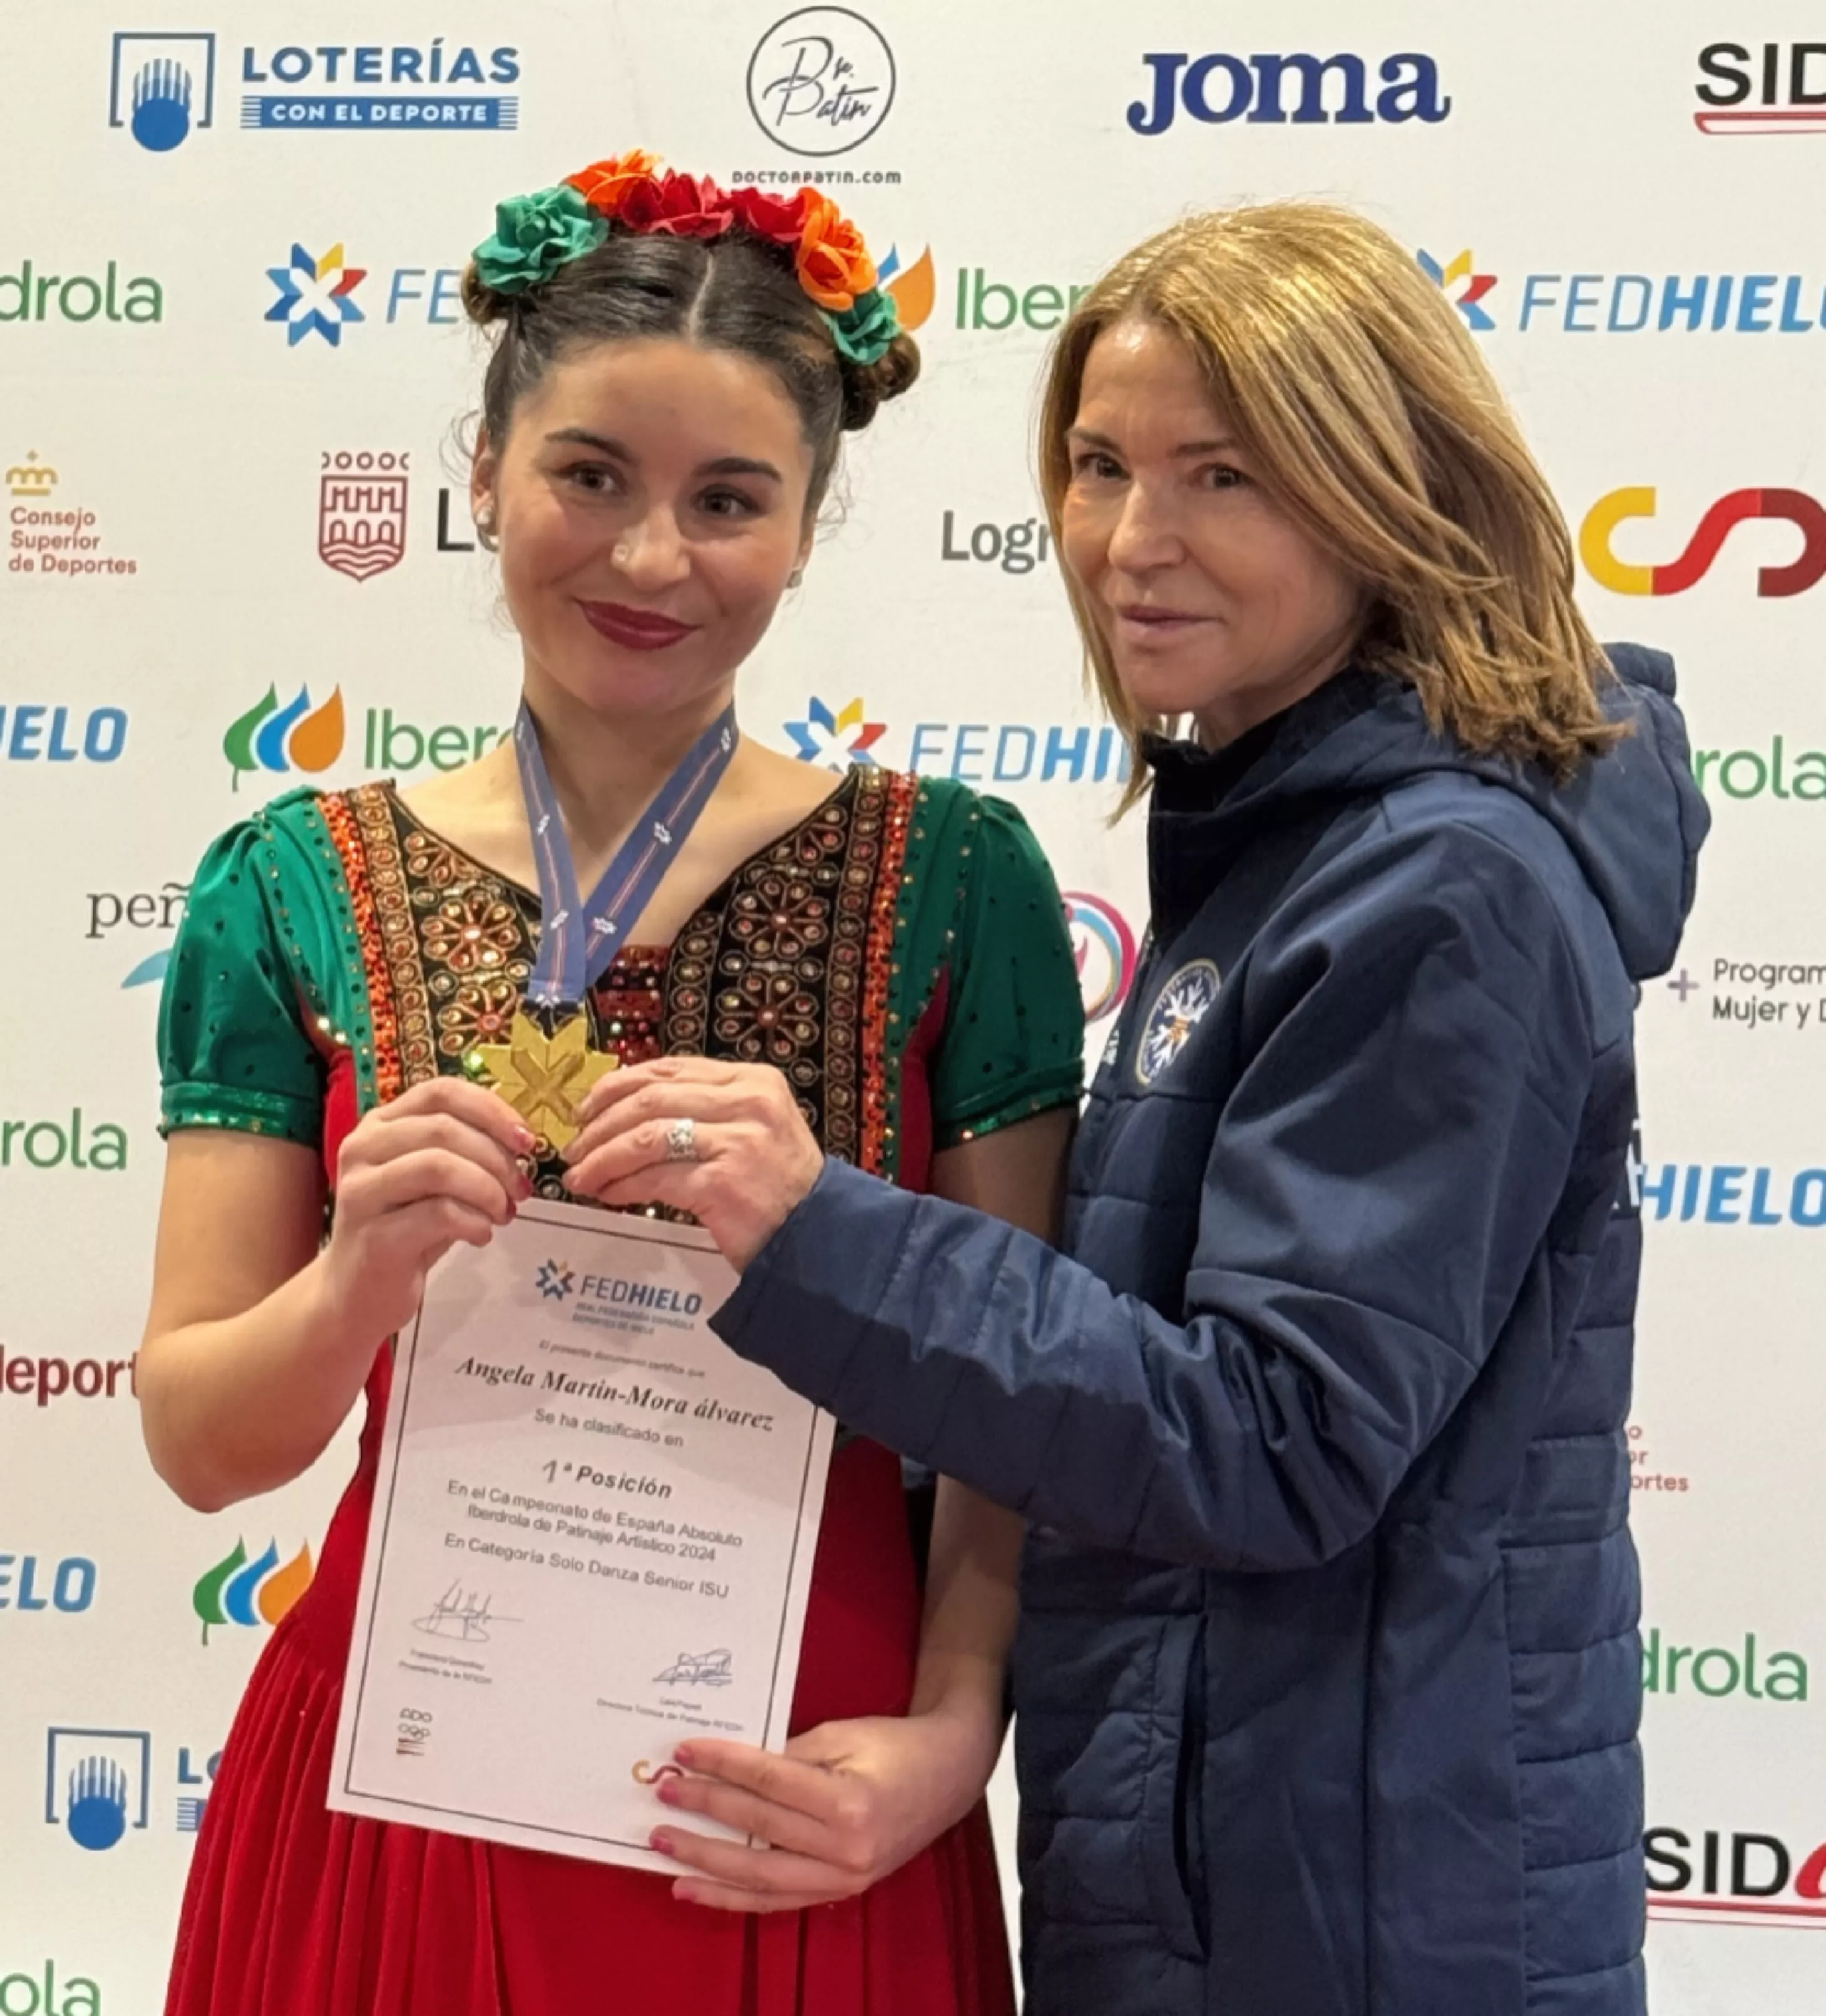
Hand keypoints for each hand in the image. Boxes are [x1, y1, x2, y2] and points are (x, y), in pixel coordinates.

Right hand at [317, 1077, 533, 1338]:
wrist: (358, 1293)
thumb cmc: (406, 1229)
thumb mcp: (435, 1181)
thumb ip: (466, 1151)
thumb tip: (520, 1140)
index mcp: (381, 1124)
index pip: (442, 1092)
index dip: (491, 1110)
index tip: (526, 1141)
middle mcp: (363, 1148)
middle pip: (444, 1128)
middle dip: (496, 1158)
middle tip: (520, 1189)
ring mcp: (362, 1191)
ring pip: (439, 1166)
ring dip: (487, 1190)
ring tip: (503, 1214)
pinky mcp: (373, 1235)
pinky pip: (438, 1214)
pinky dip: (474, 1222)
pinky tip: (481, 1235)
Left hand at [560, 1058, 824, 1269]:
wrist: (818, 1237)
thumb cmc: (780, 1186)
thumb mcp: (753, 1128)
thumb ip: (704, 1109)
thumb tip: (626, 1112)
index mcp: (753, 1080)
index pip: (670, 1068)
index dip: (618, 1085)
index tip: (587, 1107)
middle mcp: (748, 1102)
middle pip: (651, 1098)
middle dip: (601, 1122)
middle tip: (575, 1146)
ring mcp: (737, 1141)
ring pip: (646, 1137)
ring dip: (602, 1157)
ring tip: (580, 1176)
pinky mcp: (723, 1182)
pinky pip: (654, 1179)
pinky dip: (621, 1186)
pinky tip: (606, 1196)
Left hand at [646, 1703, 1003, 1912]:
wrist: (949, 1775)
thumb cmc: (894, 1746)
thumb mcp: (841, 1735)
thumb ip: (787, 1754)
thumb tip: (728, 1767)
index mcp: (847, 1802)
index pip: (767, 1782)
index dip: (721, 1765)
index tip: (684, 1752)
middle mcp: (845, 1849)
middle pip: (757, 1829)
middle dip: (705, 1810)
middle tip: (663, 1794)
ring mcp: (843, 1878)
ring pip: (759, 1878)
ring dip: (706, 1864)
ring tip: (664, 1847)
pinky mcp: (841, 1890)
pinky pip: (777, 1900)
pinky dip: (733, 1896)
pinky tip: (696, 1887)